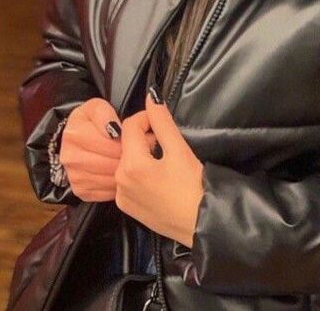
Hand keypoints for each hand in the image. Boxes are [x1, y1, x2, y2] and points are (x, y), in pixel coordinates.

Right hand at [60, 97, 156, 201]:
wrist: (77, 138)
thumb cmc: (91, 122)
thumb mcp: (96, 107)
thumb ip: (105, 113)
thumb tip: (115, 129)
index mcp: (74, 134)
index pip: (109, 143)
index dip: (129, 139)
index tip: (139, 135)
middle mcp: (71, 157)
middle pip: (111, 162)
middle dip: (131, 155)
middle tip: (146, 148)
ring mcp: (75, 177)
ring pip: (112, 179)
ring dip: (128, 170)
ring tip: (137, 159)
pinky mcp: (82, 191)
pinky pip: (108, 191)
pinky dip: (120, 184)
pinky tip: (125, 173)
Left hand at [114, 91, 203, 248]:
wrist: (200, 223)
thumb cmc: (193, 186)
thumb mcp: (179, 149)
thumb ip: (162, 121)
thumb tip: (151, 96)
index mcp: (130, 164)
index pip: (130, 125)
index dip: (147, 117)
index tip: (162, 120)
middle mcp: (119, 180)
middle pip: (127, 143)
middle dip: (145, 136)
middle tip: (168, 142)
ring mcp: (121, 196)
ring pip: (127, 161)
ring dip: (142, 153)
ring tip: (165, 159)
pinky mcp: (127, 208)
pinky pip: (128, 180)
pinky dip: (140, 172)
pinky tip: (159, 177)